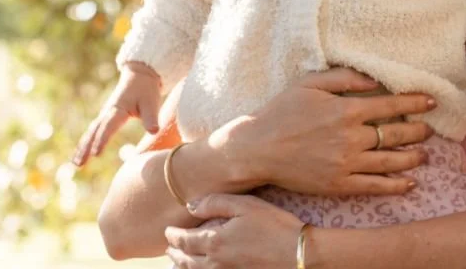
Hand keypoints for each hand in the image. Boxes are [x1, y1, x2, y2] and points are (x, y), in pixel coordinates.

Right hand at [73, 61, 161, 165]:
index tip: (95, 154)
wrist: (140, 74)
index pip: (108, 127)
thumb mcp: (151, 102)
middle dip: (86, 148)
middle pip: (94, 132)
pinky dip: (86, 142)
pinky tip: (81, 154)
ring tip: (76, 164)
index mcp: (118, 109)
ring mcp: (104, 114)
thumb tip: (153, 131)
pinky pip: (93, 130)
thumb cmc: (146, 89)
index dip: (102, 140)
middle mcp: (108, 112)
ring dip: (83, 147)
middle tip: (79, 164)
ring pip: (91, 132)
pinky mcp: (105, 116)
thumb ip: (151, 117)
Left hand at [165, 195, 302, 268]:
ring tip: (177, 263)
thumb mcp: (247, 205)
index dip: (174, 236)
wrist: (297, 254)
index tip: (168, 232)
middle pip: (187, 260)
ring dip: (183, 267)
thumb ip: (216, 203)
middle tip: (169, 248)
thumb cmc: (275, 225)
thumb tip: (190, 206)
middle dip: (176, 253)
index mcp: (215, 241)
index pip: (186, 240)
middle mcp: (216, 262)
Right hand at [212, 67, 436, 195]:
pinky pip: (373, 186)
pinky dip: (394, 185)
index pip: (391, 106)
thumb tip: (374, 80)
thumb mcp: (310, 83)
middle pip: (396, 135)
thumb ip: (344, 78)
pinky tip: (409, 183)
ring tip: (425, 154)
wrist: (256, 149)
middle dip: (418, 131)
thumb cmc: (281, 111)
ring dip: (412, 158)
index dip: (414, 103)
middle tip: (431, 129)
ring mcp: (346, 164)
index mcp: (346, 110)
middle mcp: (351, 138)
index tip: (431, 101)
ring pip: (390, 162)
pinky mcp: (338, 185)